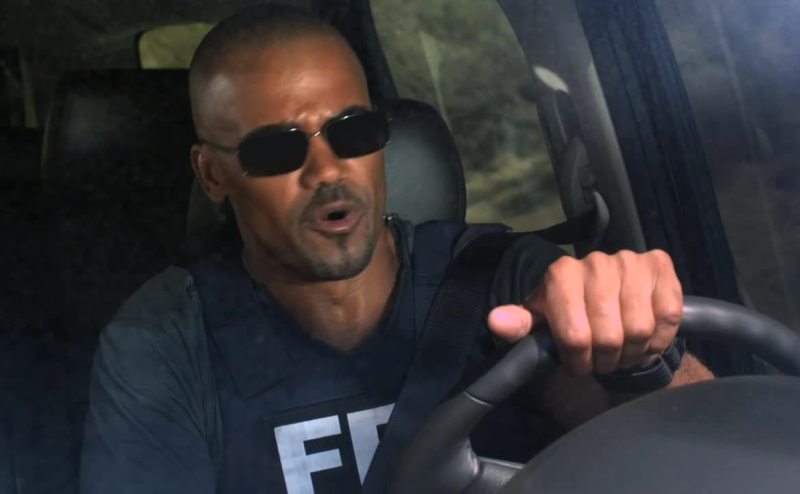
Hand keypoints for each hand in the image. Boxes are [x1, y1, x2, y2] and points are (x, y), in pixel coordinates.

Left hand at [487, 250, 682, 375]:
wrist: (609, 301)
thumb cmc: (569, 316)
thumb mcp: (539, 324)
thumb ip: (518, 325)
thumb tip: (496, 322)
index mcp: (561, 273)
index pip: (575, 337)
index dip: (579, 361)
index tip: (578, 362)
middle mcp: (595, 261)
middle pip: (609, 337)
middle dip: (606, 359)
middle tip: (603, 359)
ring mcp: (630, 260)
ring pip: (639, 329)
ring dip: (633, 351)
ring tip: (623, 349)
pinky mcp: (660, 265)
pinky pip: (667, 316)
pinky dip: (658, 338)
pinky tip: (645, 335)